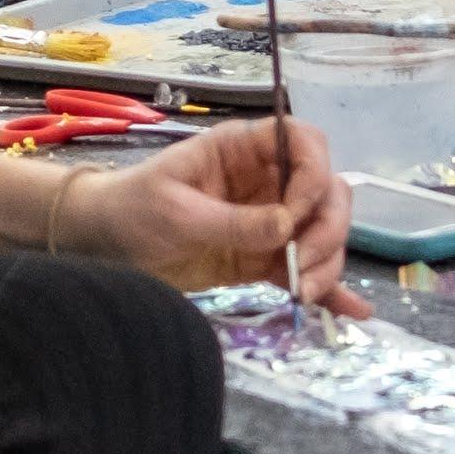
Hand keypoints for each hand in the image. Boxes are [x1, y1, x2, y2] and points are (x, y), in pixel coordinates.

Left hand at [73, 117, 366, 314]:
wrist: (103, 247)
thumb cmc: (131, 209)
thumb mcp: (176, 211)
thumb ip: (233, 220)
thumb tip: (287, 228)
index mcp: (244, 150)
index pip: (304, 143)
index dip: (315, 172)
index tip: (301, 210)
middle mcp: (267, 181)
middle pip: (327, 193)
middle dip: (327, 230)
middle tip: (303, 267)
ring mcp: (269, 221)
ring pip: (323, 235)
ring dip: (327, 265)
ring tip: (303, 296)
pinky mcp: (262, 259)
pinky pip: (304, 270)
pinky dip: (328, 289)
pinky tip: (352, 310)